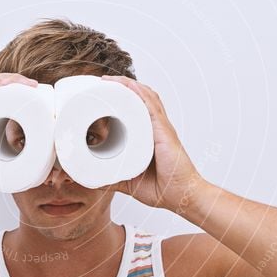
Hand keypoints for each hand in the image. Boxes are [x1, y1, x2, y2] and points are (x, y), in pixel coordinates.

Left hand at [98, 75, 207, 213]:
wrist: (182, 196)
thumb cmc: (162, 189)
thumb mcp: (129, 182)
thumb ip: (113, 178)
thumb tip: (94, 178)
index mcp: (149, 136)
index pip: (136, 109)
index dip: (122, 97)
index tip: (102, 93)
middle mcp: (156, 127)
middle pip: (140, 97)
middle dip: (121, 86)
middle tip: (102, 82)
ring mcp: (161, 128)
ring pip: (144, 97)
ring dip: (127, 85)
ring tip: (110, 80)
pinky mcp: (163, 132)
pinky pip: (151, 107)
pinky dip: (139, 94)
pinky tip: (128, 85)